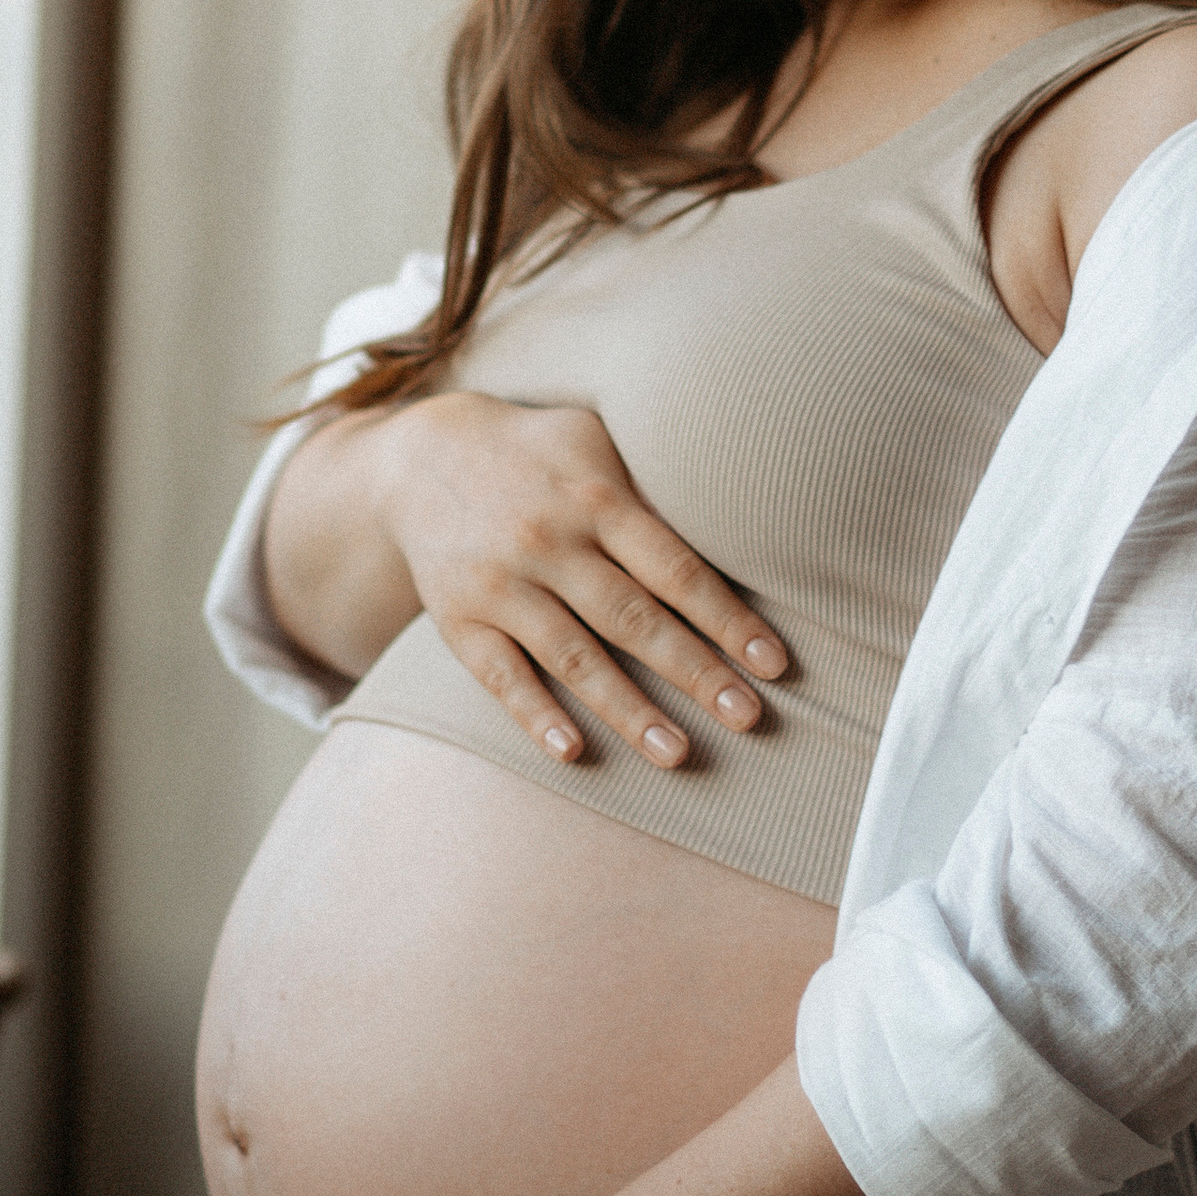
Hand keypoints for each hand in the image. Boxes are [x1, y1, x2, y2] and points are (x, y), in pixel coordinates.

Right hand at [268, 391, 786, 765]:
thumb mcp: (597, 440)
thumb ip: (655, 484)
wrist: (422, 456)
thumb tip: (742, 525)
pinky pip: (501, 675)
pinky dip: (536, 715)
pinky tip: (573, 752)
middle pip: (633, 618)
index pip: (675, 568)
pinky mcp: (459, 618)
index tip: (774, 664)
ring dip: (629, 710)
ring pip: (574, 657)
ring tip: (678, 755)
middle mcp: (550, 540)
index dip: (728, 618)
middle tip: (749, 718)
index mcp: (597, 495)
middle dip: (696, 672)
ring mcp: (501, 583)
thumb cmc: (540, 454)